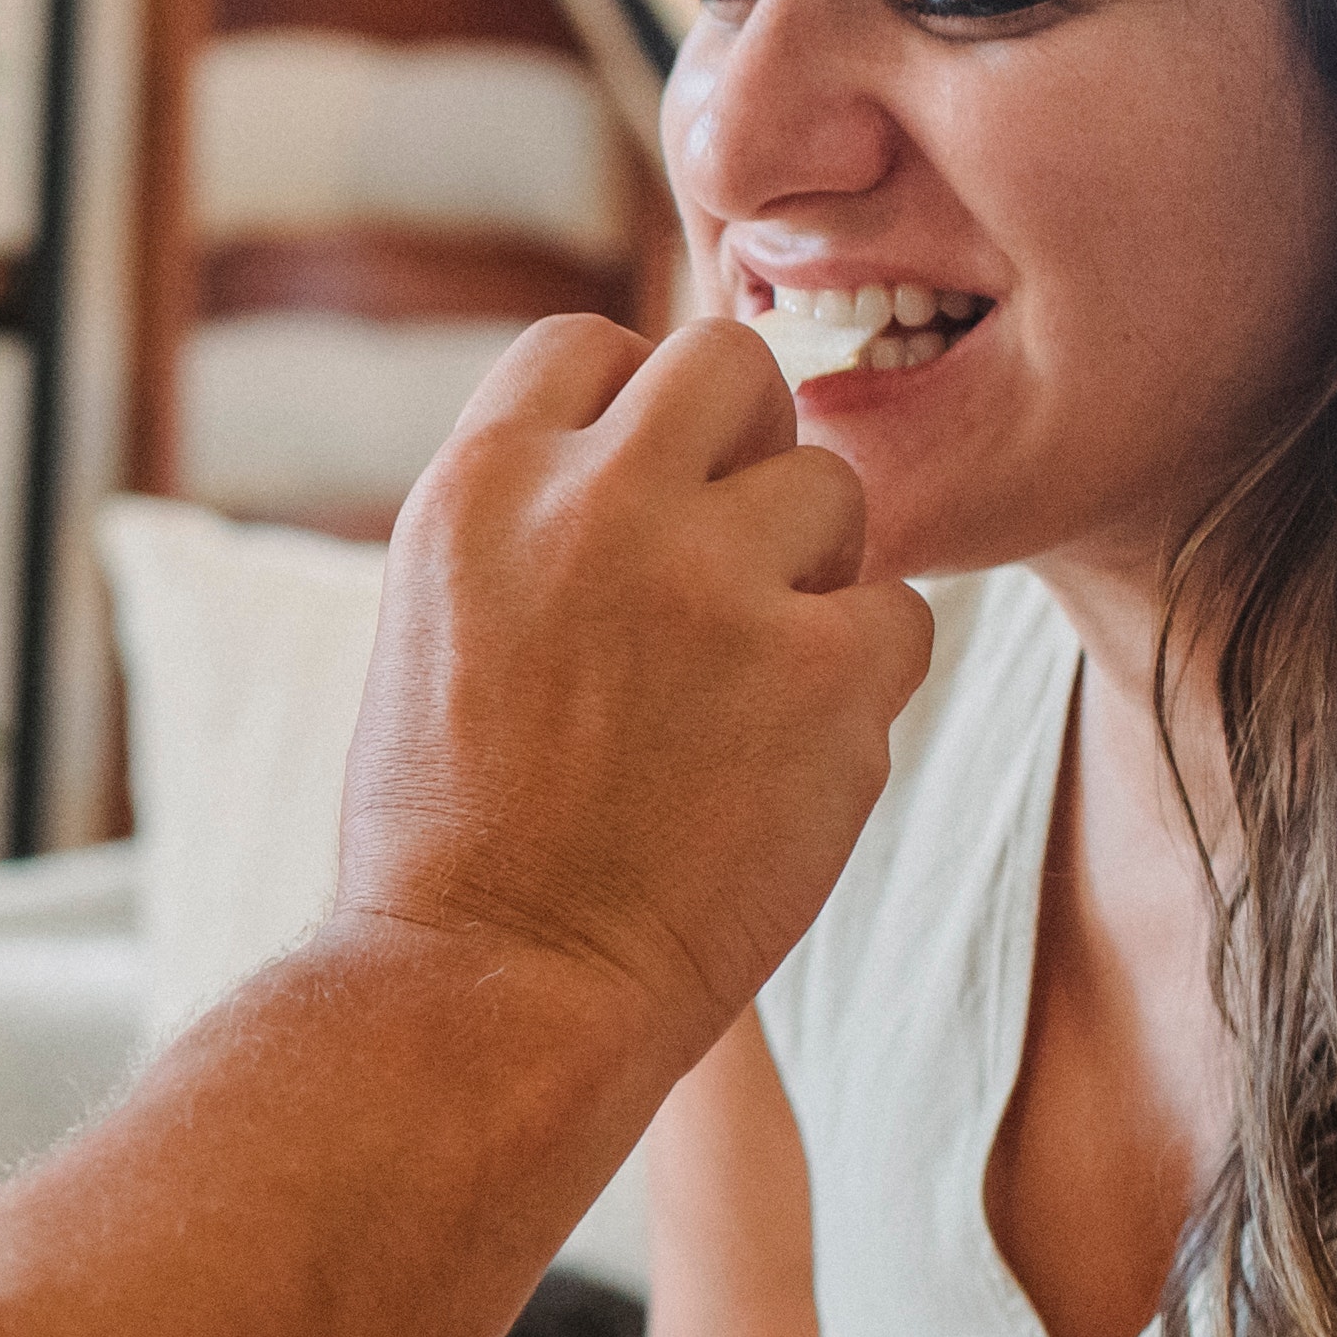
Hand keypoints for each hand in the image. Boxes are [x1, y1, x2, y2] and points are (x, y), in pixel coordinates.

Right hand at [341, 313, 932, 1052]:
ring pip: (832, 490)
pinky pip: (899, 617)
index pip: (592, 344)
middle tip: (728, 559)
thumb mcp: (437, 624)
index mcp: (478, 487)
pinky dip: (859, 682)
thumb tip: (645, 447)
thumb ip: (534, 519)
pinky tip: (784, 757)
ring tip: (742, 687)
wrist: (493, 991)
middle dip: (743, 446)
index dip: (632, 411)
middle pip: (731, 365)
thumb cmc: (452, 835)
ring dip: (809, 575)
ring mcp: (717, 583)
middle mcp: (597, 505)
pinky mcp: (826, 674)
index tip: (640, 496)